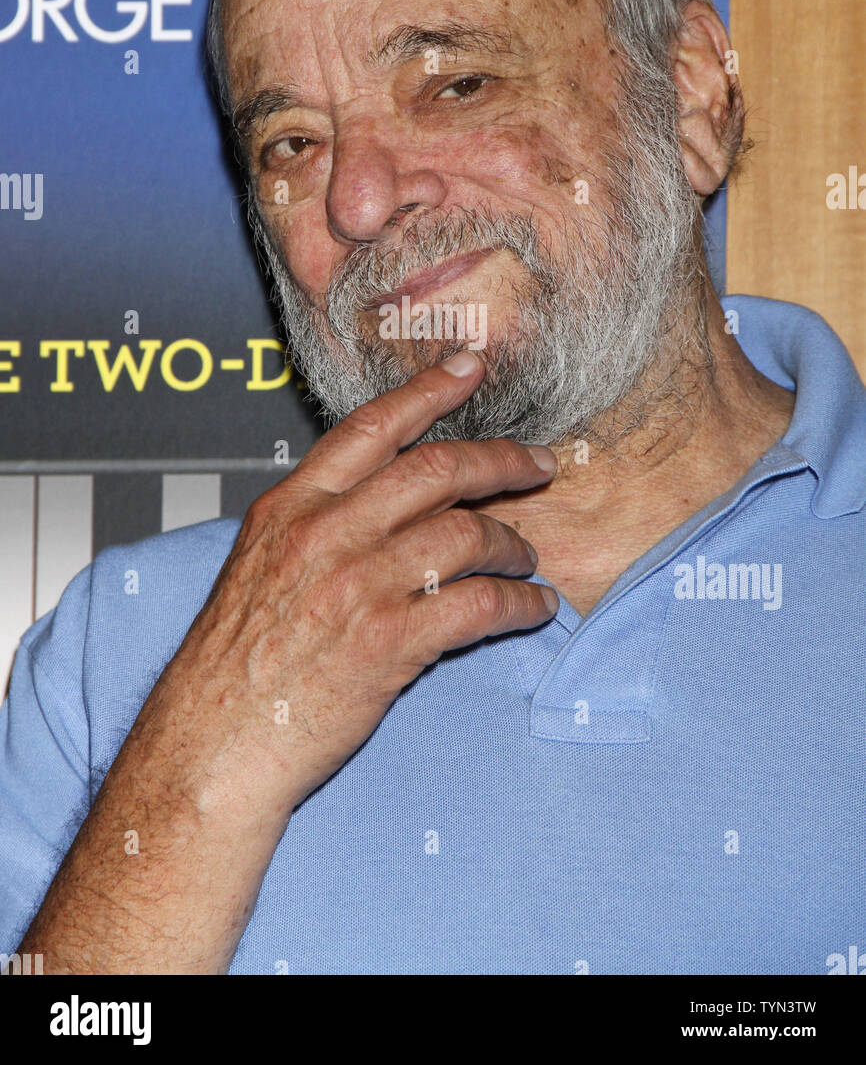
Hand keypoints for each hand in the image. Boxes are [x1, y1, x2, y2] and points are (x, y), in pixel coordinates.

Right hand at [180, 349, 557, 815]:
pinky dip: (520, 602)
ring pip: (466, 534)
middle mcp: (325, 535)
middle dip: (501, 461)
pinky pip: (480, 605)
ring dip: (513, 542)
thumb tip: (378, 500)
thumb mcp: (257, 567)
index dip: (428, 392)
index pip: (371, 428)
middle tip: (539, 466)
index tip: (470, 368)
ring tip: (527, 556)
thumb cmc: (231, 665)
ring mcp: (358, 587)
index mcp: (290, 508)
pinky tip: (534, 607)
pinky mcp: (388, 644)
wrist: (212, 745)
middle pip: (436, 470)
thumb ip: (314, 525)